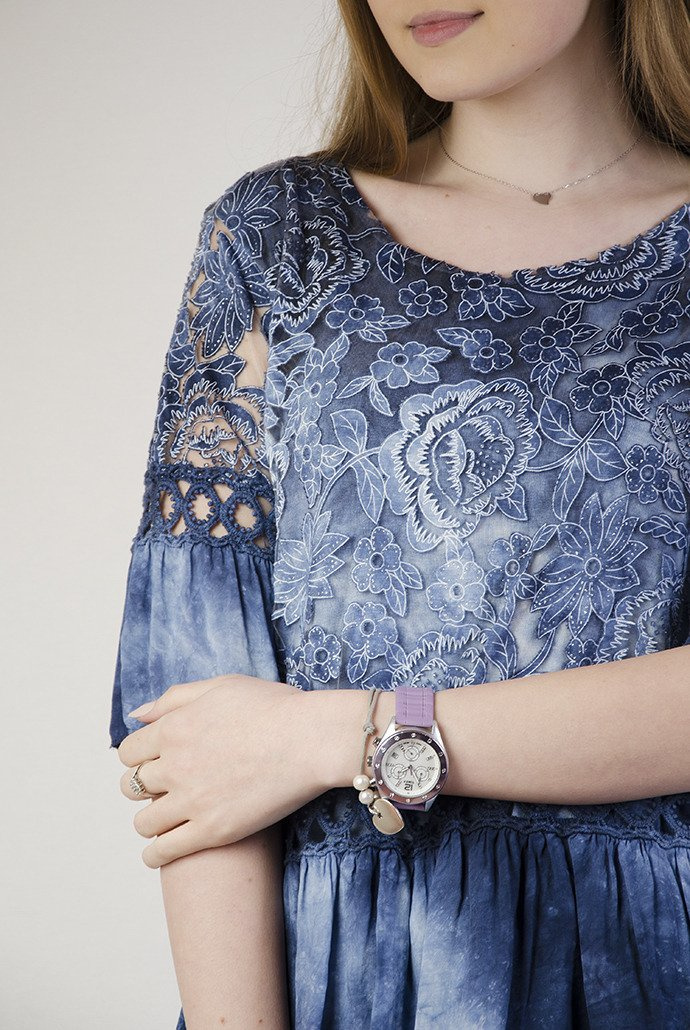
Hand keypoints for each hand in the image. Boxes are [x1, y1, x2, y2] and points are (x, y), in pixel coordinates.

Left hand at [116, 674, 329, 867]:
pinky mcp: (212, 831)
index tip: (152, 762)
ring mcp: (192, 800)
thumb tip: (138, 714)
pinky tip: (160, 852)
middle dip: (142, 788)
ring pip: (145, 822)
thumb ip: (175, 698)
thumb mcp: (221, 686)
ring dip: (150, 821)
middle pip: (132, 787)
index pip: (129, 752)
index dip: (139, 757)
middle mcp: (175, 765)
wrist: (311, 739)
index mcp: (174, 728)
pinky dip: (155, 854)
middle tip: (161, 790)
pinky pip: (164, 852)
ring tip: (164, 821)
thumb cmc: (275, 707)